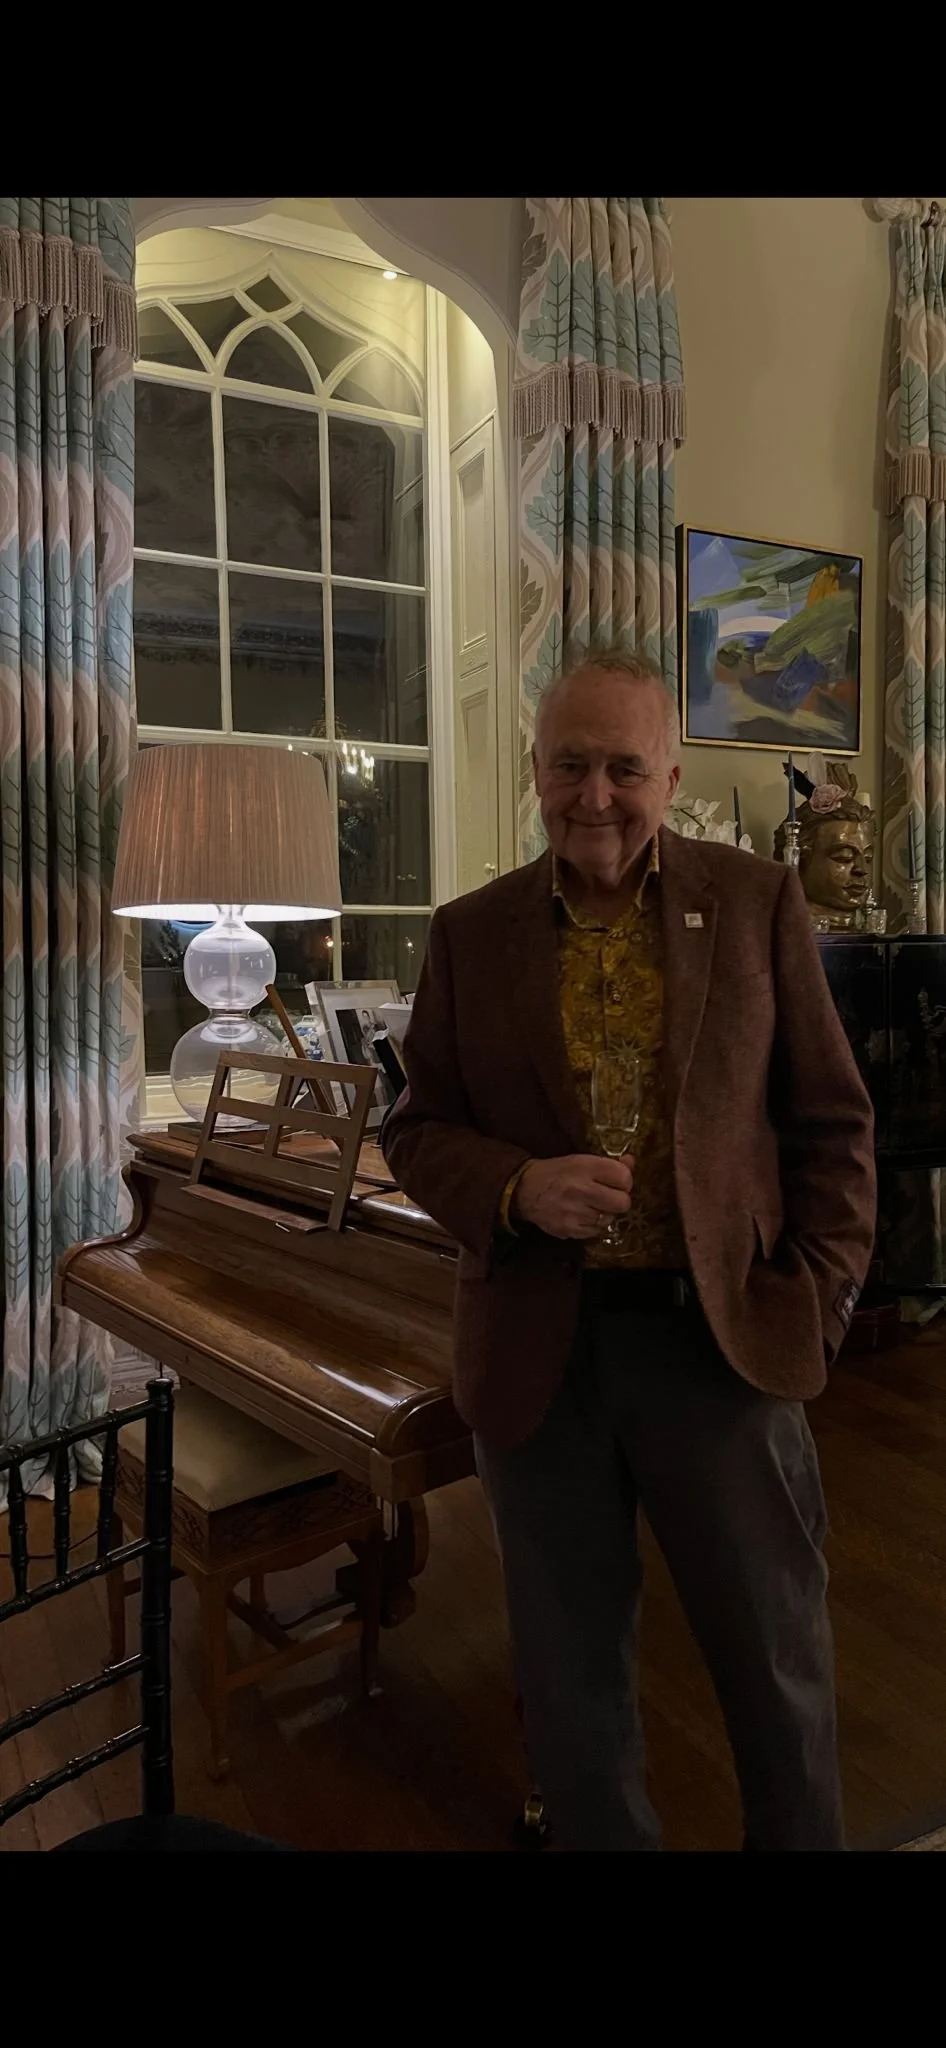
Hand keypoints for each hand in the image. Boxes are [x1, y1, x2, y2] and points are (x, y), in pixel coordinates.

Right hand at [512, 1155, 632, 1240]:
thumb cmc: (557, 1173)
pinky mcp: (569, 1229)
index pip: (624, 1177)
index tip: (617, 1182)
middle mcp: (581, 1189)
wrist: (525, 1190)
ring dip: (605, 1213)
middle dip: (619, 1200)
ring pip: (610, 1219)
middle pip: (622, 1202)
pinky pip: (596, 1231)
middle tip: (609, 1197)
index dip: (624, 1181)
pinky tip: (582, 1215)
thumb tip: (632, 1163)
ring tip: (591, 1205)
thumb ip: (609, 1164)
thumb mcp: (581, 1161)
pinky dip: (593, 1225)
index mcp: (585, 1167)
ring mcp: (575, 1212)